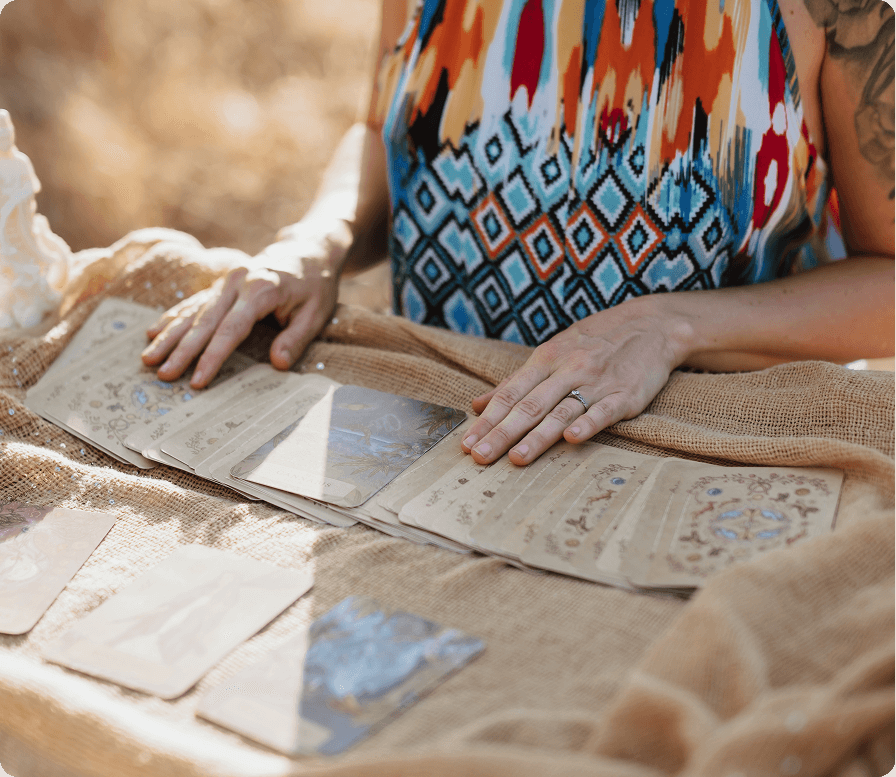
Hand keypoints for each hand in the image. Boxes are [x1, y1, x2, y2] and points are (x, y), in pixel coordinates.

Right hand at [141, 230, 344, 387]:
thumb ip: (296, 339)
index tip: (198, 380)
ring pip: (192, 311)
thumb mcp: (316, 313)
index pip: (231, 330)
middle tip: (162, 374)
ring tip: (148, 358)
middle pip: (204, 321)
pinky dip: (173, 317)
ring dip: (169, 336)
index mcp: (260, 289)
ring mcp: (226, 281)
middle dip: (182, 350)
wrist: (309, 250)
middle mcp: (237, 282)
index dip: (212, 357)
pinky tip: (153, 332)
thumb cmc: (315, 285)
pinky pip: (192, 302)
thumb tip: (279, 365)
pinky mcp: (221, 283)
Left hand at [460, 297, 692, 465]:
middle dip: (502, 433)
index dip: (487, 420)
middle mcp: (567, 370)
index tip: (467, 444)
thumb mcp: (552, 351)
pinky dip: (587, 425)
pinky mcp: (624, 395)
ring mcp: (596, 382)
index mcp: (545, 359)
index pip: (509, 394)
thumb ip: (515, 381)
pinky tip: (572, 440)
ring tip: (516, 459)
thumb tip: (477, 405)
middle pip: (529, 406)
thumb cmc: (595, 341)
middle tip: (480, 457)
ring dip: (537, 437)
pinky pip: (603, 411)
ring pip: (561, 412)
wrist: (651, 325)